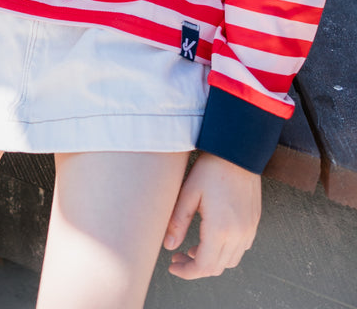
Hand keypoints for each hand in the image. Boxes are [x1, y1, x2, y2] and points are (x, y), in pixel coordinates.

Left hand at [164, 152, 260, 277]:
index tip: (173, 266)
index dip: (187, 271)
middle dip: (195, 267)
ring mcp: (249, 230)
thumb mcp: (188, 193)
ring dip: (211, 261)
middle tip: (178, 257)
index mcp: (220, 229)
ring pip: (230, 261)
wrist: (238, 151)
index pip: (204, 266)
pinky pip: (241, 249)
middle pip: (217, 267)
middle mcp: (239, 234)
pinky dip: (225, 252)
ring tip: (192, 248)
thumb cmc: (212, 168)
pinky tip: (212, 239)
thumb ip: (178, 222)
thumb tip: (169, 246)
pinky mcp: (254, 223)